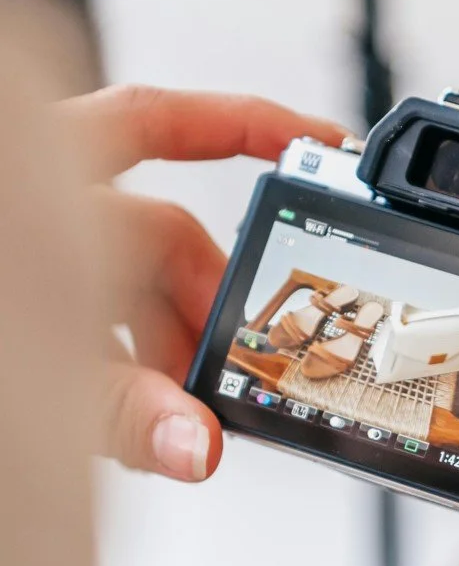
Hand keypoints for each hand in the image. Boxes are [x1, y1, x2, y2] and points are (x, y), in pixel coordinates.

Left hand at [60, 85, 345, 481]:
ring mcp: (30, 250)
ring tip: (178, 418)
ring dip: (164, 351)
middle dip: (209, 307)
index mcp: (46, 182)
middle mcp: (39, 207)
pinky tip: (139, 419)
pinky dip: (127, 368)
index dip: (244, 123)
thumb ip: (112, 410)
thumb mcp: (24, 375)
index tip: (321, 147)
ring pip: (125, 288)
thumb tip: (198, 443)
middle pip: (159, 234)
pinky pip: (95, 328)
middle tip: (241, 372)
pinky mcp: (30, 298)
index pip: (157, 122)